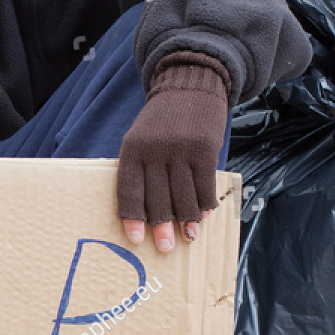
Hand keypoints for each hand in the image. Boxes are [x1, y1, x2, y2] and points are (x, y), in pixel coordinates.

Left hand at [116, 51, 229, 251]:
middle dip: (161, 227)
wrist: (189, 86)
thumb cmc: (161, 123)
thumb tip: (149, 214)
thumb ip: (142, 170)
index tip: (136, 239)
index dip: (132, 217)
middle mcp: (155, 151)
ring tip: (188, 236)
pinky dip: (205, 203)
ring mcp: (181, 150)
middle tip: (165, 247)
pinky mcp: (205, 150)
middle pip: (158, 198)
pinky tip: (204, 215)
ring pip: (184, 196)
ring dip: (187, 220)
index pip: (129, 189)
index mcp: (132, 149)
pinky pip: (204, 186)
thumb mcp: (140, 139)